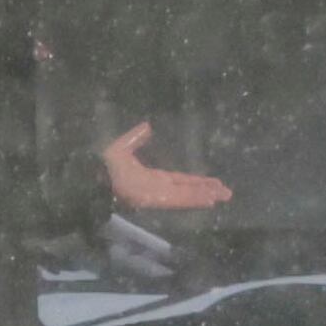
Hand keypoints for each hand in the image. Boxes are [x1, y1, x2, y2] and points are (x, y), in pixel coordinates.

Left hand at [98, 121, 230, 214]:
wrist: (98, 178)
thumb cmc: (107, 166)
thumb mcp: (122, 147)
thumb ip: (136, 138)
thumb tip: (147, 125)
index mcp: (153, 177)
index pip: (181, 180)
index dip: (197, 182)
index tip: (212, 182)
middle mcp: (161, 188)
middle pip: (190, 190)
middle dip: (208, 191)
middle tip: (227, 192)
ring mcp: (161, 196)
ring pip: (190, 196)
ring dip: (207, 196)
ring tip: (225, 196)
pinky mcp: (159, 200)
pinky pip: (181, 200)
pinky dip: (196, 200)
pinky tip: (210, 200)